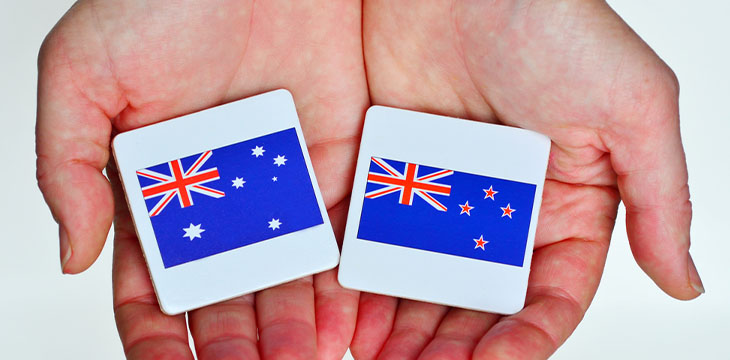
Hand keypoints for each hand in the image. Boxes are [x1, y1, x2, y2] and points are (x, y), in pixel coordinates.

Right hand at [36, 1, 366, 357]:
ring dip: (287, 329)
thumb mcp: (82, 74)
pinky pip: (336, 236)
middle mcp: (218, 198)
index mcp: (154, 186)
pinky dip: (339, 285)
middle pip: (223, 293)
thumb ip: (65, 167)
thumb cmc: (161, 0)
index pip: (151, 282)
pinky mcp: (333, 165)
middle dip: (230, 345)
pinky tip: (341, 325)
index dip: (153, 333)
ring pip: (281, 278)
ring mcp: (277, 187)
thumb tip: (70, 257)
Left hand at [351, 0, 701, 357]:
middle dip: (449, 346)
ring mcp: (442, 193)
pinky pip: (374, 238)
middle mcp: (501, 208)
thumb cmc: (554, 23)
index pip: (547, 294)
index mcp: (563, 203)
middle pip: (476, 300)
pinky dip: (360, 280)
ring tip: (373, 358)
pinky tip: (345, 313)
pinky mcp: (391, 171)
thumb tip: (686, 282)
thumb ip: (660, 198)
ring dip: (400, 327)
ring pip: (420, 280)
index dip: (522, 340)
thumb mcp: (631, 106)